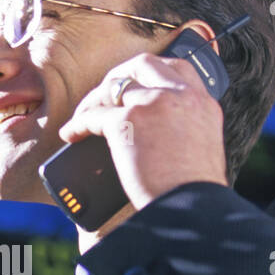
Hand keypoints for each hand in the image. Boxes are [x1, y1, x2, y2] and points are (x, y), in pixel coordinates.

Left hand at [58, 52, 226, 210]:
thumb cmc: (192, 195)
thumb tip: (158, 135)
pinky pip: (94, 116)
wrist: (190, 210)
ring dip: (95, 100)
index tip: (139, 83)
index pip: (179, 68)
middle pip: (143, 64)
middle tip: (104, 94)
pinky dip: (78, 124)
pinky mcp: (128, 121)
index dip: (154, 72)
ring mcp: (154, 104)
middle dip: (120, 74)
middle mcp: (181, 96)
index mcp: (203, 104)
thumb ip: (186, 132)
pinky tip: (70, 134)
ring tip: (84, 116)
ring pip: (114, 86)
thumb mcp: (202, 151)